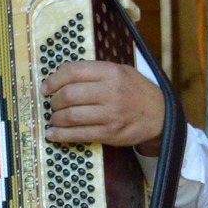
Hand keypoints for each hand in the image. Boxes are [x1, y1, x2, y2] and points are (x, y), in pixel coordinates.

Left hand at [42, 61, 165, 153]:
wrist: (160, 115)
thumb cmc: (136, 91)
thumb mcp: (120, 71)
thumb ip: (94, 71)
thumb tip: (61, 74)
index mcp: (111, 72)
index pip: (73, 72)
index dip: (54, 80)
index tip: (46, 87)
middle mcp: (110, 92)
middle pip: (69, 95)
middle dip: (54, 101)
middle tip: (52, 104)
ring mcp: (110, 114)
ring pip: (71, 116)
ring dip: (56, 118)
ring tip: (54, 118)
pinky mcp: (110, 133)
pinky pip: (79, 134)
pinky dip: (61, 135)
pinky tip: (53, 134)